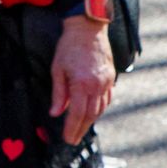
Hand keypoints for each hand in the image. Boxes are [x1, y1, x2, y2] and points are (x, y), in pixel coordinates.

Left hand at [50, 15, 114, 144]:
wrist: (89, 28)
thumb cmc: (69, 47)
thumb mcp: (57, 69)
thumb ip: (58, 93)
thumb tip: (55, 113)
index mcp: (82, 84)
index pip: (77, 113)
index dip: (72, 128)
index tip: (67, 139)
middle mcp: (97, 86)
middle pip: (91, 115)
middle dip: (81, 129)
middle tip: (73, 139)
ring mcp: (107, 82)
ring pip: (101, 108)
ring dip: (91, 121)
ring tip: (81, 129)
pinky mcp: (111, 78)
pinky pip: (107, 99)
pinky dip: (100, 109)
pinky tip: (93, 112)